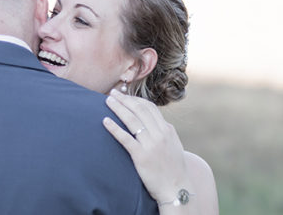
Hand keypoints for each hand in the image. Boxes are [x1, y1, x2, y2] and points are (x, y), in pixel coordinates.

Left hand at [103, 90, 191, 204]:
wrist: (177, 190)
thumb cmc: (174, 168)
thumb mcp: (174, 145)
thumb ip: (165, 131)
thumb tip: (156, 120)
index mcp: (167, 129)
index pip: (149, 107)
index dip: (135, 99)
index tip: (124, 95)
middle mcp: (160, 134)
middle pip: (139, 110)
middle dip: (124, 99)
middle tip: (112, 93)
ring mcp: (151, 144)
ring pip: (131, 120)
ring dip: (118, 108)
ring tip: (107, 101)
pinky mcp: (141, 156)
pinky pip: (125, 138)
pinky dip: (114, 128)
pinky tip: (105, 121)